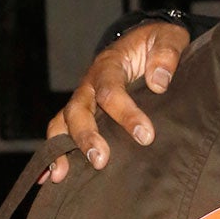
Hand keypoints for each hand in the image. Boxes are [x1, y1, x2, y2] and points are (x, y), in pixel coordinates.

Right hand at [41, 21, 191, 182]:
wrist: (144, 43)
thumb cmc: (156, 43)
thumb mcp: (168, 39)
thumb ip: (166, 55)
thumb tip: (159, 82)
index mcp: (109, 64)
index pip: (110, 90)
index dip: (126, 113)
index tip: (146, 136)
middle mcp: (89, 84)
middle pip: (78, 110)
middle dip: (86, 136)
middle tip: (100, 160)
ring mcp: (83, 100)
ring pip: (62, 123)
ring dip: (62, 149)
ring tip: (63, 175)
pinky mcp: (83, 115)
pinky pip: (62, 133)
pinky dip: (55, 155)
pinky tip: (51, 179)